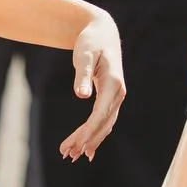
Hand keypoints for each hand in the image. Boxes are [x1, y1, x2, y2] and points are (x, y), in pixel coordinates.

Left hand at [58, 10, 125, 160]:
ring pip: (105, 124)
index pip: (101, 112)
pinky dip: (96, 134)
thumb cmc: (91, 42)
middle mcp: (118, 92)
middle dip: (86, 140)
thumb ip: (83, 75)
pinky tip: (87, 149)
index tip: (77, 145)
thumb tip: (82, 95)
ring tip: (71, 154)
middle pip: (103, 122)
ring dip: (90, 140)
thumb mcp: (84, 55)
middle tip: (67, 154)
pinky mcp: (111, 97)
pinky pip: (105, 120)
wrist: (103, 32)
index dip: (89, 130)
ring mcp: (117, 96)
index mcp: (113, 83)